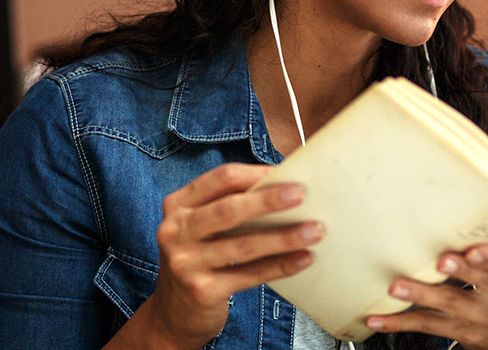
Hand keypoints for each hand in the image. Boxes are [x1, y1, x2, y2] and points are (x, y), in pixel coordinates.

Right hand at [110, 163, 321, 349]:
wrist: (173, 314)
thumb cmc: (199, 259)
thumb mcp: (200, 228)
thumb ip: (228, 207)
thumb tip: (284, 187)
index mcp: (178, 205)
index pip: (220, 179)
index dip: (255, 174)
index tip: (286, 173)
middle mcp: (175, 231)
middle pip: (229, 209)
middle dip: (269, 200)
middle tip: (302, 194)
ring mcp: (186, 263)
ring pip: (244, 245)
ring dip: (283, 237)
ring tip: (314, 231)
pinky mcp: (202, 291)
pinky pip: (250, 275)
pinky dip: (280, 266)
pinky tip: (304, 259)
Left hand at [363, 223, 487, 348]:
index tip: (472, 251)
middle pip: (486, 287)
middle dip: (460, 274)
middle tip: (437, 261)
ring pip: (455, 310)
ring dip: (424, 298)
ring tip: (397, 288)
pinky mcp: (469, 334)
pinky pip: (435, 328)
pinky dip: (405, 324)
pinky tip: (380, 320)